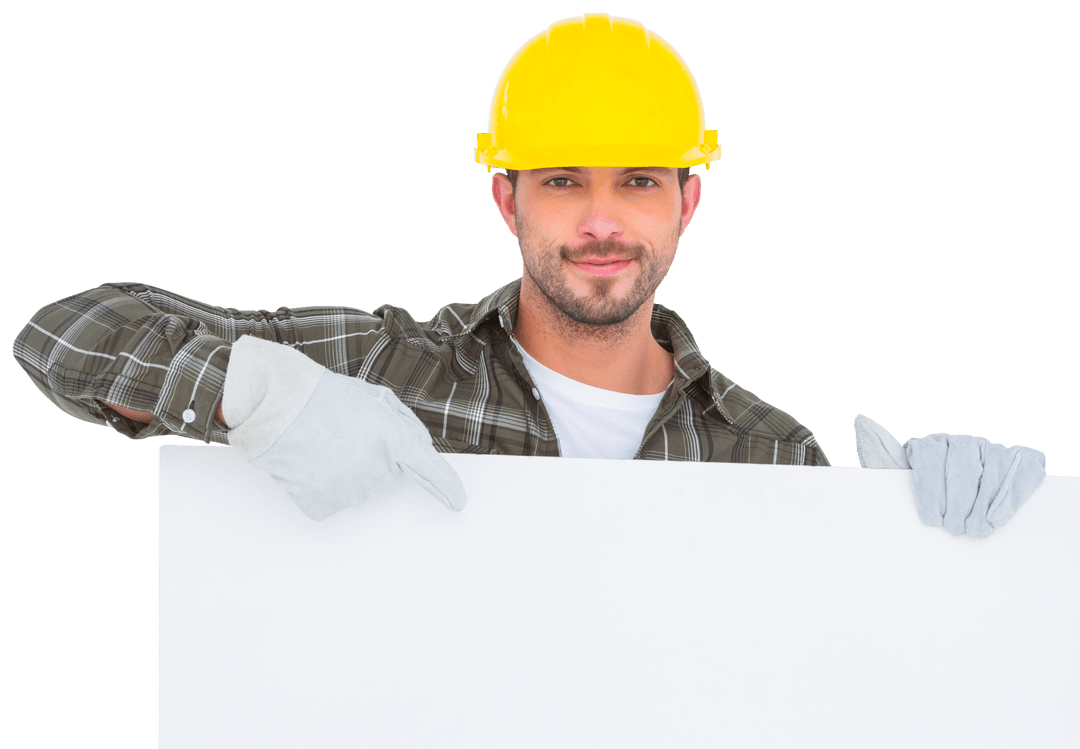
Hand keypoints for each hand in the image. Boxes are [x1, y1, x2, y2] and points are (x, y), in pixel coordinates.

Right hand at [223, 336, 466, 520]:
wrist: (274, 406)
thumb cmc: (324, 397)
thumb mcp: (375, 399)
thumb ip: (405, 424)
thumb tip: (420, 448)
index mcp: (394, 439)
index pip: (431, 471)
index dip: (446, 488)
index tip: (457, 503)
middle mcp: (377, 470)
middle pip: (389, 474)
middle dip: (376, 456)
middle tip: (348, 434)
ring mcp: (349, 492)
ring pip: (361, 488)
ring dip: (349, 470)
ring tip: (325, 444)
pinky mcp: (323, 506)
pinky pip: (334, 500)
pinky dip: (323, 486)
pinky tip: (311, 464)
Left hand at [853, 414, 1045, 537]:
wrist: (955, 503)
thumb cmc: (919, 497)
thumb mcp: (896, 479)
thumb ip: (880, 455)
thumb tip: (862, 421)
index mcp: (928, 445)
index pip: (929, 459)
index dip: (931, 492)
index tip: (932, 520)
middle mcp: (960, 442)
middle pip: (961, 465)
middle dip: (958, 501)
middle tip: (955, 529)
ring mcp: (991, 449)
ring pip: (990, 470)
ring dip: (983, 503)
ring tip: (975, 529)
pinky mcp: (1019, 461)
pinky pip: (1020, 472)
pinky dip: (1010, 495)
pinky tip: (998, 518)